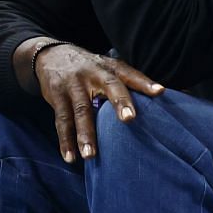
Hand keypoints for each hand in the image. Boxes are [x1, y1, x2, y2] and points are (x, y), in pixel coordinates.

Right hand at [33, 43, 162, 162]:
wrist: (51, 55)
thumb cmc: (90, 68)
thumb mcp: (108, 68)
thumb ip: (129, 82)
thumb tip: (161, 96)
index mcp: (110, 68)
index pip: (130, 74)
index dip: (145, 82)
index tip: (159, 92)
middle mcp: (93, 74)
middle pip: (109, 87)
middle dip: (120, 102)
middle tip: (129, 119)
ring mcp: (73, 85)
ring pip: (80, 111)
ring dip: (85, 134)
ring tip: (91, 156)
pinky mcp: (57, 97)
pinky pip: (62, 121)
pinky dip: (65, 141)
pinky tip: (70, 158)